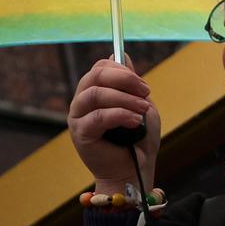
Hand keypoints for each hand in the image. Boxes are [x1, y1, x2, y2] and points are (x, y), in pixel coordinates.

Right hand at [68, 56, 160, 193]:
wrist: (136, 170)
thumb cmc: (139, 139)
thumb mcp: (141, 105)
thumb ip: (131, 84)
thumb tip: (121, 55)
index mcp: (95, 93)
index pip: (100, 68)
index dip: (123, 71)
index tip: (144, 86)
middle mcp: (82, 103)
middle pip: (94, 76)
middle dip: (124, 80)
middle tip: (145, 92)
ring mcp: (78, 118)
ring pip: (95, 94)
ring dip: (124, 99)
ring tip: (142, 110)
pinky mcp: (81, 134)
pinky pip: (97, 117)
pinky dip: (120, 115)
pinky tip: (135, 121)